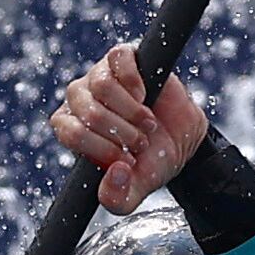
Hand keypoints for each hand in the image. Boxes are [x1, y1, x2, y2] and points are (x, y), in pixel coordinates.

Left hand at [49, 43, 208, 212]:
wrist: (184, 139)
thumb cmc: (151, 160)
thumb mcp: (135, 188)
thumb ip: (118, 197)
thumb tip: (115, 174)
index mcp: (72, 128)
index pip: (70, 132)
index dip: (101, 148)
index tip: (127, 161)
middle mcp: (80, 99)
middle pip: (87, 110)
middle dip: (121, 133)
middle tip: (141, 143)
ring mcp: (98, 75)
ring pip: (101, 85)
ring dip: (131, 111)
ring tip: (147, 123)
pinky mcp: (121, 57)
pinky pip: (117, 59)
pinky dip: (134, 81)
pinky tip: (145, 94)